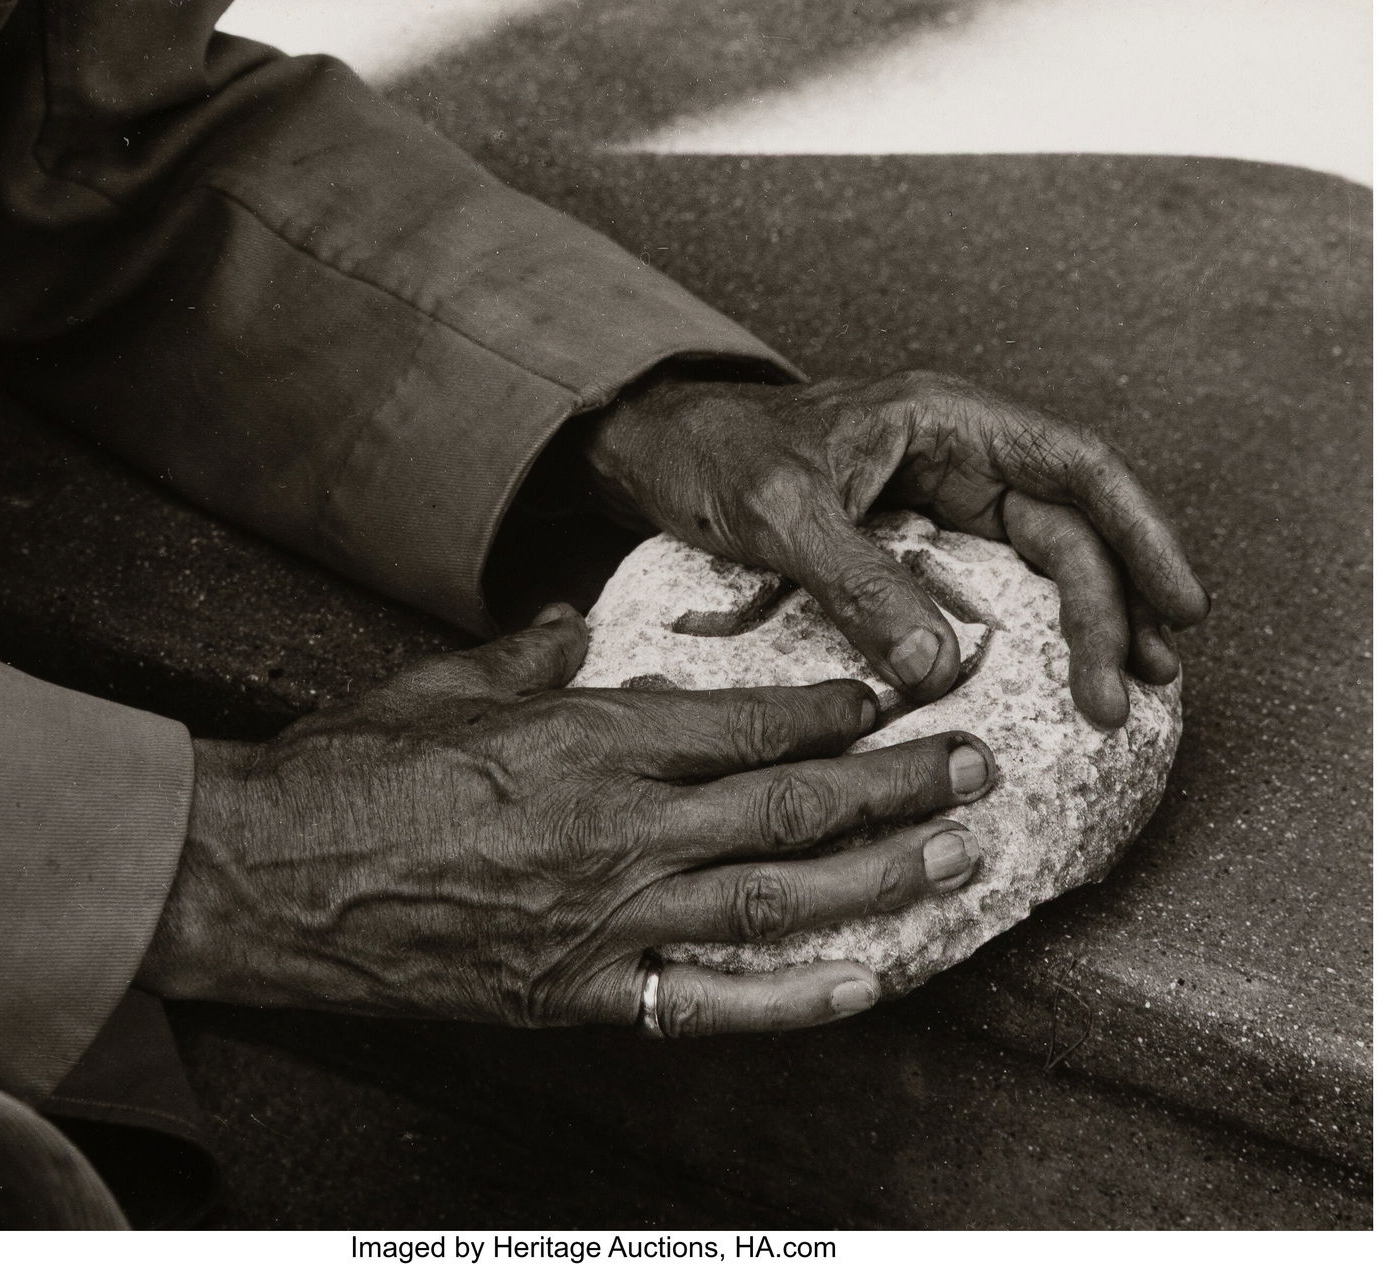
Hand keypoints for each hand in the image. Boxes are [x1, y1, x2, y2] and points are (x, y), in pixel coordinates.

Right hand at [138, 606, 996, 1033]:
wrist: (267, 879)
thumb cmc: (348, 773)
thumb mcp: (441, 684)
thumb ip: (526, 655)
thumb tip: (573, 628)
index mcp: (589, 737)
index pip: (745, 721)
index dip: (830, 712)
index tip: (888, 702)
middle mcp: (621, 826)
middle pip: (791, 805)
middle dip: (896, 785)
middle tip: (976, 766)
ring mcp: (609, 917)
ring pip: (780, 899)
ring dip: (882, 878)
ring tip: (960, 859)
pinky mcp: (581, 993)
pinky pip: (713, 1000)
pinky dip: (798, 996)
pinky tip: (869, 981)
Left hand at [580, 369, 1208, 727]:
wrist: (655, 451)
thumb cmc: (713, 457)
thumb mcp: (781, 515)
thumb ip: (859, 584)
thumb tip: (940, 671)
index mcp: (942, 420)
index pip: (1075, 467)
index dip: (1140, 534)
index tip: (1179, 607)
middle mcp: (953, 452)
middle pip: (1067, 526)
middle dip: (1108, 606)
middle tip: (1127, 694)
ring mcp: (933, 495)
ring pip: (1037, 557)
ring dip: (1083, 620)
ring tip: (1121, 690)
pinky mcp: (907, 536)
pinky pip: (988, 581)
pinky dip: (1023, 627)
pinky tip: (1045, 672)